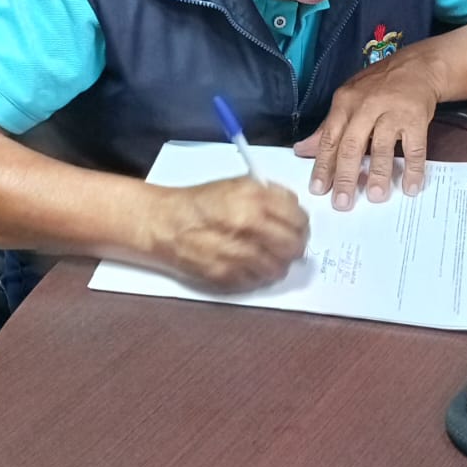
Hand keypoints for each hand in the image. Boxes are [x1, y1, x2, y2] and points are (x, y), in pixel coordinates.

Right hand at [146, 176, 309, 289]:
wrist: (165, 224)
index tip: (298, 227)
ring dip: (278, 264)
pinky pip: (257, 281)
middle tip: (289, 245)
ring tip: (268, 256)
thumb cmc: (200, 202)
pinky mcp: (226, 276)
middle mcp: (248, 225)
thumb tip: (294, 209)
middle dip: (295, 247)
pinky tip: (250, 264)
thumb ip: (270, 195)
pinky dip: (258, 275)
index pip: (298, 218)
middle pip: (293, 246)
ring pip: (279, 268)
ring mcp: (237, 253)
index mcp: (253, 198)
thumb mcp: (237, 184)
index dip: (301, 225)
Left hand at [294, 48, 441, 210]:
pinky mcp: (416, 118)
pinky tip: (409, 187)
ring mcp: (393, 112)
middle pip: (352, 145)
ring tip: (375, 196)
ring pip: (383, 147)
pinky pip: (414, 148)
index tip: (318, 189)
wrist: (418, 66)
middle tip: (342, 202)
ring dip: (378, 174)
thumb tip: (302, 150)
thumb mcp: (349, 99)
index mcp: (345, 102)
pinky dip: (412, 169)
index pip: (330, 138)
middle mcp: (367, 106)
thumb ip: (327, 127)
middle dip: (346, 176)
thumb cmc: (379, 86)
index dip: (323, 165)